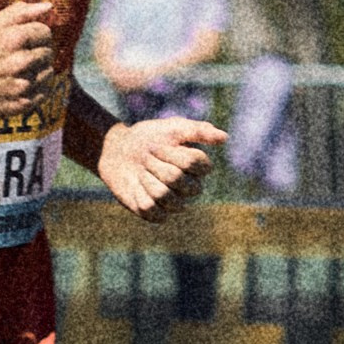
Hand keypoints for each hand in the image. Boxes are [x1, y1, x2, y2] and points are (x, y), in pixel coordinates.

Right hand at [0, 0, 54, 117]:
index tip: (22, 40)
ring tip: (16, 71)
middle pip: (48, 53)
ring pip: (48, 72)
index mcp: (13, 38)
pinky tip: (17, 84)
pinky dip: (35, 88)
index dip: (35, 35)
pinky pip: (43, 92)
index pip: (45, 33)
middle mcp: (19, 62)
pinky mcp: (22, 104)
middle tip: (17, 56)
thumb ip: (20, 13)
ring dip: (37, 70)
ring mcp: (21, 85)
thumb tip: (48, 6)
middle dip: (36, 52)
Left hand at [97, 113, 224, 215]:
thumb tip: (224, 138)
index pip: (196, 163)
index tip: (158, 144)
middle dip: (157, 165)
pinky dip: (139, 195)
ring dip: (146, 179)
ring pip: (164, 196)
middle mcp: (190, 187)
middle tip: (147, 157)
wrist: (120, 150)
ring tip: (141, 171)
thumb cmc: (150, 137)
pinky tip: (136, 186)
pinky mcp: (156, 214)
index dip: (173, 153)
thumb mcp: (173, 128)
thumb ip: (198, 131)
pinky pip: (151, 210)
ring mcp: (174, 202)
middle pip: (178, 180)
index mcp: (198, 168)